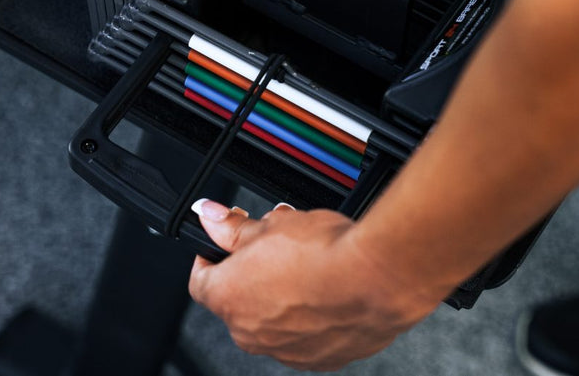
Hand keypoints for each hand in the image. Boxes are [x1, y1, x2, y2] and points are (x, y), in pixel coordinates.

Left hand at [188, 200, 441, 370]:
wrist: (377, 280)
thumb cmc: (325, 253)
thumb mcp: (272, 225)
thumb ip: (233, 227)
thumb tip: (211, 218)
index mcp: (228, 298)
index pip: (201, 279)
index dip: (212, 254)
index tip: (226, 238)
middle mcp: (252, 334)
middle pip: (240, 299)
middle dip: (255, 268)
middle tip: (278, 241)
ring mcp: (287, 351)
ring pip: (274, 320)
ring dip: (284, 294)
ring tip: (311, 260)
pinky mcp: (322, 360)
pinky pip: (307, 336)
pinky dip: (313, 316)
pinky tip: (330, 288)